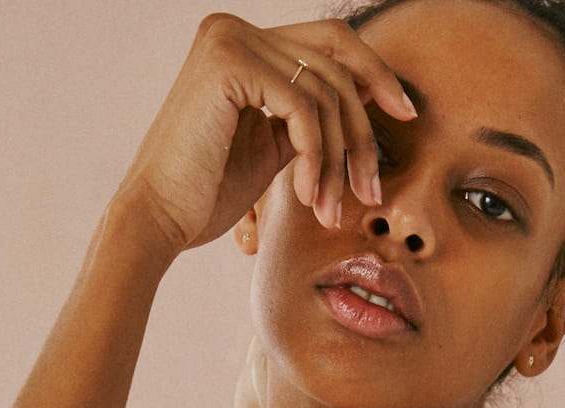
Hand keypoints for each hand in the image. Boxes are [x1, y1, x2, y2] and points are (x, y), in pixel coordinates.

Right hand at [113, 13, 417, 253]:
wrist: (158, 220)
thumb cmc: (207, 195)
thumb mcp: (270, 147)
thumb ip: (306, 118)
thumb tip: (360, 99)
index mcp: (242, 44)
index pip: (328, 43)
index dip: (375, 73)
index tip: (406, 112)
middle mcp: (233, 29)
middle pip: (336, 62)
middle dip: (364, 129)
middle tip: (372, 189)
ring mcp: (229, 40)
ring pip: (324, 92)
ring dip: (337, 160)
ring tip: (329, 210)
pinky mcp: (228, 63)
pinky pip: (303, 108)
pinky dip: (316, 157)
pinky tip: (308, 196)